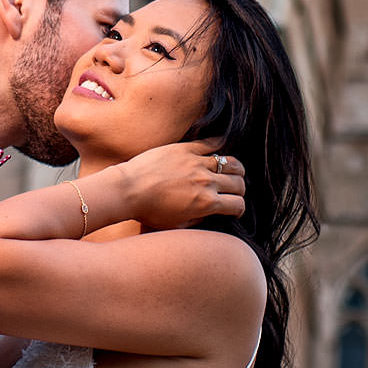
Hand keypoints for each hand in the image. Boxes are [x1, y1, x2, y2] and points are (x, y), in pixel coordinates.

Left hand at [110, 138, 243, 230]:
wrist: (127, 190)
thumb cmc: (148, 212)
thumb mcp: (177, 225)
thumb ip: (199, 220)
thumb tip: (211, 213)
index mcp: (206, 204)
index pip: (238, 204)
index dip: (238, 208)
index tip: (233, 208)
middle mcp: (206, 182)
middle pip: (238, 183)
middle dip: (239, 189)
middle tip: (232, 190)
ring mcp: (197, 163)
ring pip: (231, 162)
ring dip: (234, 169)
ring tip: (230, 171)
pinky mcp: (186, 148)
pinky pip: (212, 143)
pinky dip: (221, 145)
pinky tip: (220, 150)